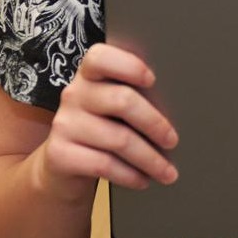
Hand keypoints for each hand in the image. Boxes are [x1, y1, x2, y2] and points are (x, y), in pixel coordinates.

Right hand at [33, 43, 179, 201]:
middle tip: (173, 141)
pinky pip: (103, 164)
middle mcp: (73, 94)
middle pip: (122, 101)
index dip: (128, 66)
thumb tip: (178, 109)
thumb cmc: (101, 131)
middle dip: (155, 123)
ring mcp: (64, 124)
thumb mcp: (112, 110)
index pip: (100, 58)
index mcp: (88, 75)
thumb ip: (133, 99)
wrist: (64, 166)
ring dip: (149, 159)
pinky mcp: (59, 154)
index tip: (153, 80)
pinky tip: (142, 180)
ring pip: (118, 139)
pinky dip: (130, 175)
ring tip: (167, 172)